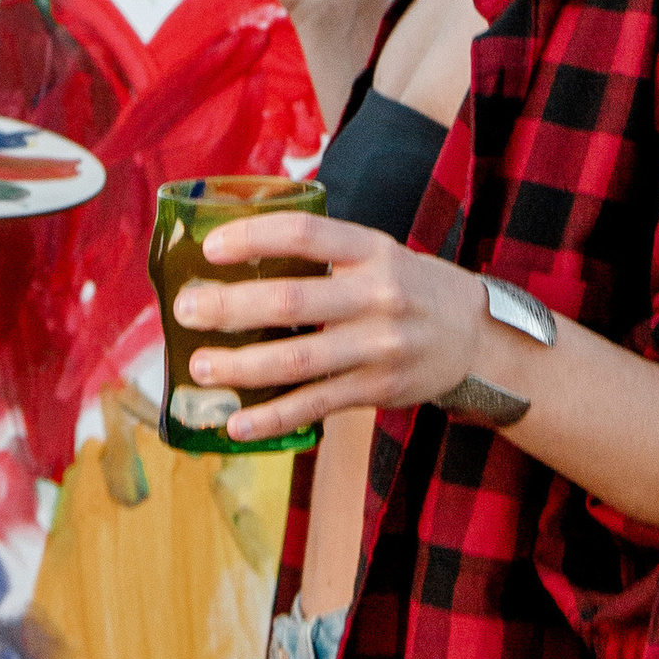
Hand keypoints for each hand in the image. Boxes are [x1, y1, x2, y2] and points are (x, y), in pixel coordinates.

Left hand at [173, 214, 488, 441]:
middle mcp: (378, 296)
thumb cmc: (406, 287)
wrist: (473, 338)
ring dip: (241, 367)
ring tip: (200, 367)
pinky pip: (315, 406)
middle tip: (185, 310)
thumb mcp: (376, 253)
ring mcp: (378, 347)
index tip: (211, 247)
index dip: (255, 237)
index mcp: (372, 250)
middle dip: (231, 307)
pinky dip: (272, 418)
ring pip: (297, 360)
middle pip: (292, 300)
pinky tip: (236, 423)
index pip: (306, 236)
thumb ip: (322, 254)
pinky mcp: (377, 389)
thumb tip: (235, 252)